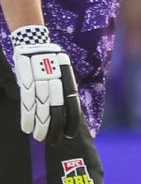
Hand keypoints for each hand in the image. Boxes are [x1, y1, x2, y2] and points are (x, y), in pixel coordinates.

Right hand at [11, 25, 80, 142]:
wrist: (33, 42)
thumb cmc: (50, 62)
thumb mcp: (63, 72)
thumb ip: (65, 90)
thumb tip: (67, 113)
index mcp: (68, 78)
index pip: (73, 103)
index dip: (71, 121)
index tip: (70, 135)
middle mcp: (55, 79)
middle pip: (57, 108)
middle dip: (55, 127)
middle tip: (53, 141)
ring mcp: (40, 79)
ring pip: (41, 107)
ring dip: (40, 125)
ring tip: (39, 137)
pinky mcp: (25, 79)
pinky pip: (26, 102)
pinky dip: (27, 116)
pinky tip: (26, 128)